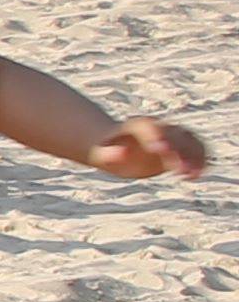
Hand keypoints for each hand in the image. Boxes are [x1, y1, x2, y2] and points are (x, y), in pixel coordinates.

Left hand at [88, 117, 210, 184]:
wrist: (115, 147)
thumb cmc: (105, 151)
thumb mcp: (102, 154)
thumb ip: (110, 154)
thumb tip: (122, 153)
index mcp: (139, 126)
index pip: (151, 128)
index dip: (158, 137)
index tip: (163, 151)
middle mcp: (159, 127)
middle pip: (174, 135)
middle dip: (180, 151)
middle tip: (181, 170)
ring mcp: (171, 135)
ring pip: (190, 140)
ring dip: (195, 156)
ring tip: (193, 175)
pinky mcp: (180, 146)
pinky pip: (196, 148)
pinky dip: (200, 159)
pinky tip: (196, 175)